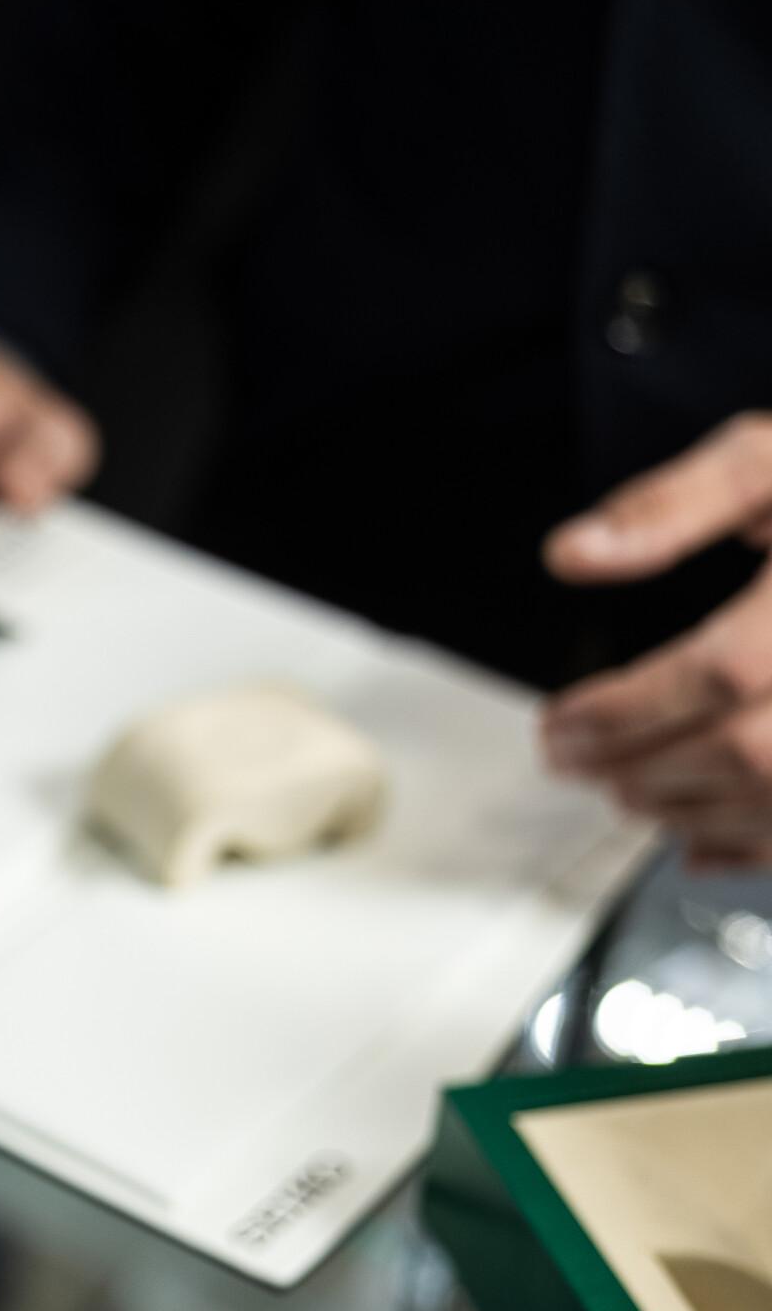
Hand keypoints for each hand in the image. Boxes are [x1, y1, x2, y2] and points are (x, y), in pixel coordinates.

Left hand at [542, 413, 771, 867]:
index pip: (715, 673)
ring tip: (627, 788)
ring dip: (685, 809)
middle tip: (573, 763)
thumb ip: (675, 505)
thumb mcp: (769, 464)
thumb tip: (573, 553)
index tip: (559, 725)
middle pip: (742, 751)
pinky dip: (751, 847)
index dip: (621, 712)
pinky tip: (699, 840)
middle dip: (638, 766)